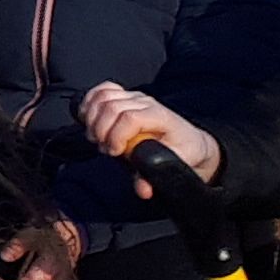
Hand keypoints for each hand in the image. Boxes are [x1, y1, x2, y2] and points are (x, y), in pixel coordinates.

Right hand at [81, 82, 217, 180]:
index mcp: (161, 117)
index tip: (114, 151)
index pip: (130, 118)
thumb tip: (142, 189)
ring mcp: (134, 97)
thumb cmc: (183, 151)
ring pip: (103, 97)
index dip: (116, 135)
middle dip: (101, 130)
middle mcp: (146, 103)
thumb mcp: (175, 166)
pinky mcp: (124, 96)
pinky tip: (90, 118)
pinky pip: (102, 90)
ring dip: (92, 118)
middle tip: (105, 148)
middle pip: (112, 107)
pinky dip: (90, 102)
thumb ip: (154, 177)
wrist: (189, 140)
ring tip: (98, 137)